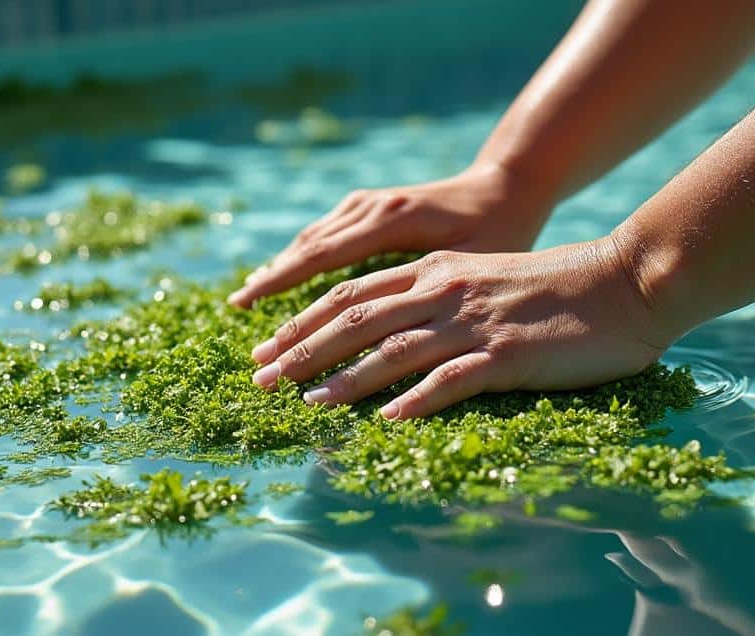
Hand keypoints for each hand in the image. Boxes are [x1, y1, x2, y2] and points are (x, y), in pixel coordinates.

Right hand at [228, 161, 550, 306]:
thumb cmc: (503, 229)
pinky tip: (281, 278)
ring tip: (249, 305)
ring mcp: (366, 203)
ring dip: (279, 274)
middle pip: (306, 252)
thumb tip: (391, 334)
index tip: (249, 316)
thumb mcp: (476, 262)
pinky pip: (322, 235)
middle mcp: (370, 207)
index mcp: (391, 219)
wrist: (510, 182)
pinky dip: (298, 258)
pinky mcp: (369, 207)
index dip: (281, 288)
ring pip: (310, 241)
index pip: (321, 258)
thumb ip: (432, 291)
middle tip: (245, 332)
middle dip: (271, 290)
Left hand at [248, 239, 671, 418]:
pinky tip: (382, 423)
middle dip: (301, 351)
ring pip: (391, 350)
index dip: (302, 321)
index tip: (266, 346)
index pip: (351, 294)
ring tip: (304, 404)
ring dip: (342, 379)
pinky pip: (449, 381)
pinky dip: (412, 402)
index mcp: (435, 270)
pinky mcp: (507, 356)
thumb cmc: (558, 288)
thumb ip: (437, 297)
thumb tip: (391, 332)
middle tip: (260, 380)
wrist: (626, 281)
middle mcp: (444, 291)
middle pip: (355, 320)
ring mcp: (474, 323)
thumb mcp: (484, 278)